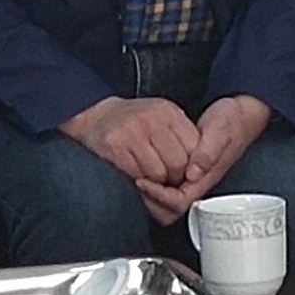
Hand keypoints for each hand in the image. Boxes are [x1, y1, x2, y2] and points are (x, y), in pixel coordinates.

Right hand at [62, 94, 199, 195]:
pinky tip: (133, 174)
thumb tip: (200, 170)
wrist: (95, 119)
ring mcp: (131, 131)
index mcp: (168, 112)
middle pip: (177, 164)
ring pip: (158, 174)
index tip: (182, 172)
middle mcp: (150, 119)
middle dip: (173, 177)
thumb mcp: (163, 121)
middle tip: (164, 178)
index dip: (190, 166)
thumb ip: (183, 139)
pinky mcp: (114, 146)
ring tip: (147, 175)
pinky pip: (136, 176)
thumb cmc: (134, 125)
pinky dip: (137, 182)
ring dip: (154, 182)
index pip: (194, 148)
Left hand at [137, 95, 270, 222]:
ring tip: (135, 176)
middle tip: (134, 182)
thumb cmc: (231, 122)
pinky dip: (152, 183)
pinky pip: (165, 188)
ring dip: (149, 194)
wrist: (239, 114)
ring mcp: (191, 180)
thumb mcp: (220, 131)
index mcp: (205, 179)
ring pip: (165, 202)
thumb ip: (208, 152)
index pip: (178, 203)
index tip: (142, 181)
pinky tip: (143, 169)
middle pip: (170, 210)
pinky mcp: (185, 172)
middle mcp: (197, 184)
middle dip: (150, 202)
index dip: (158, 197)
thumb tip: (193, 173)